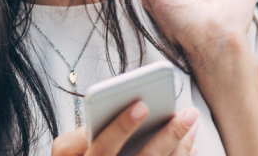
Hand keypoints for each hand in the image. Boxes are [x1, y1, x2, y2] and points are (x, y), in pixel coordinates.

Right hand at [51, 102, 199, 155]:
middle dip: (169, 135)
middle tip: (187, 114)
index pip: (103, 148)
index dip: (121, 128)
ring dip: (181, 146)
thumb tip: (110, 115)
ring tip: (192, 122)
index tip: (141, 106)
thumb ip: (80, 135)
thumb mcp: (65, 151)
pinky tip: (190, 146)